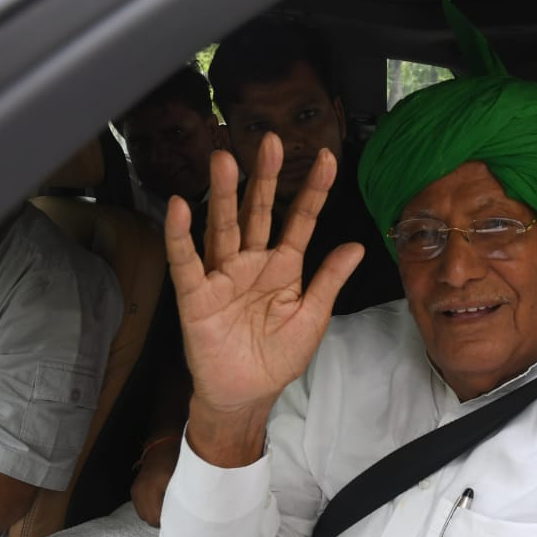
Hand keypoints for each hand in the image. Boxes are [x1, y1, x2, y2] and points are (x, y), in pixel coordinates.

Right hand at [131, 439, 177, 526]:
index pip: (156, 518)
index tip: (179, 519)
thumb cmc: (176, 461)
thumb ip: (182, 499)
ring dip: (155, 515)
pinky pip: (140, 507)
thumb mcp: (182, 480)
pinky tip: (160, 502)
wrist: (163, 445)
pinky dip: (150, 508)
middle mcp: (140, 492)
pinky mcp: (134, 489)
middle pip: (149, 519)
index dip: (168, 521)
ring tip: (168, 507)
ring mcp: (136, 491)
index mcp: (152, 489)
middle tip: (175, 514)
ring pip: (144, 514)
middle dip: (161, 520)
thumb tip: (187, 516)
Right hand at [165, 134, 362, 462]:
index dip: (313, 191)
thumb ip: (329, 280)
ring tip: (224, 160)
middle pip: (259, 213)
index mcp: (284, 267)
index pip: (300, 220)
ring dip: (224, 195)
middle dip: (265, 178)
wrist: (245, 395)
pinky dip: (181, 236)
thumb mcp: (312, 317)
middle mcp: (252, 263)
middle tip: (271, 142)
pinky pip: (187, 263)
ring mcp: (222, 276)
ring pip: (224, 228)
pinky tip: (180, 208)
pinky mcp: (196, 297)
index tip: (327, 157)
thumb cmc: (277, 357)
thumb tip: (356, 245)